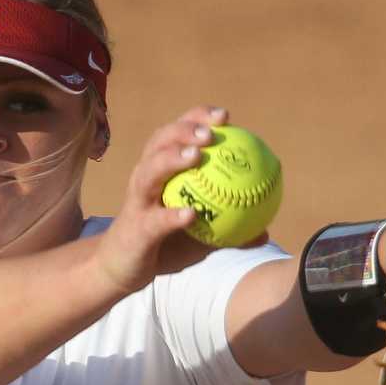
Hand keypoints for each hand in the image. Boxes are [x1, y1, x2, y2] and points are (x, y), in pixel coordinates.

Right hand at [93, 105, 231, 292]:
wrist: (121, 268)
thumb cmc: (162, 244)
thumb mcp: (198, 235)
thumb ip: (228, 230)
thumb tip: (264, 233)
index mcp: (160, 171)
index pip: (176, 134)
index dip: (197, 118)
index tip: (224, 116)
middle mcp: (145, 179)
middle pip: (159, 142)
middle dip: (183, 130)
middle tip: (210, 133)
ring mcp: (137, 203)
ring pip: (149, 173)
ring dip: (171, 160)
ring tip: (195, 156)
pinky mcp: (135, 229)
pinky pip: (153, 220)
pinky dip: (170, 215)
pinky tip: (189, 214)